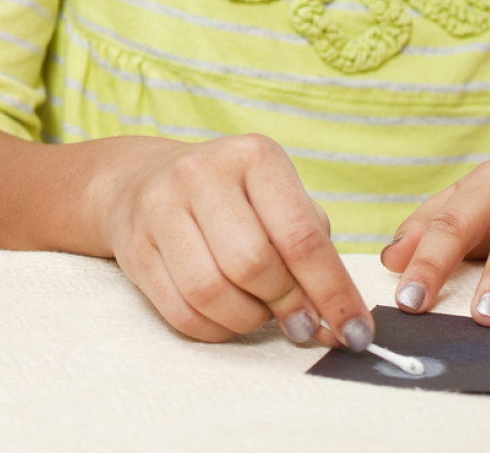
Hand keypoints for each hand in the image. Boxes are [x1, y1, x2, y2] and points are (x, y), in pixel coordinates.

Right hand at [94, 133, 371, 348]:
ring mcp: (160, 207)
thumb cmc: (231, 200)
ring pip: (211, 292)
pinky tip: (226, 318)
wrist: (142, 181)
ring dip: (247, 319)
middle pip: (253, 264)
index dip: (332, 292)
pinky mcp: (134, 246)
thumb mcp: (278, 201)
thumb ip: (312, 253)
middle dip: (286, 305)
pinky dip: (215, 329)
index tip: (355, 332)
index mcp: (253, 157)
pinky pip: (180, 312)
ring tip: (258, 312)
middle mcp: (201, 173)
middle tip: (299, 322)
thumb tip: (335, 321)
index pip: (300, 235)